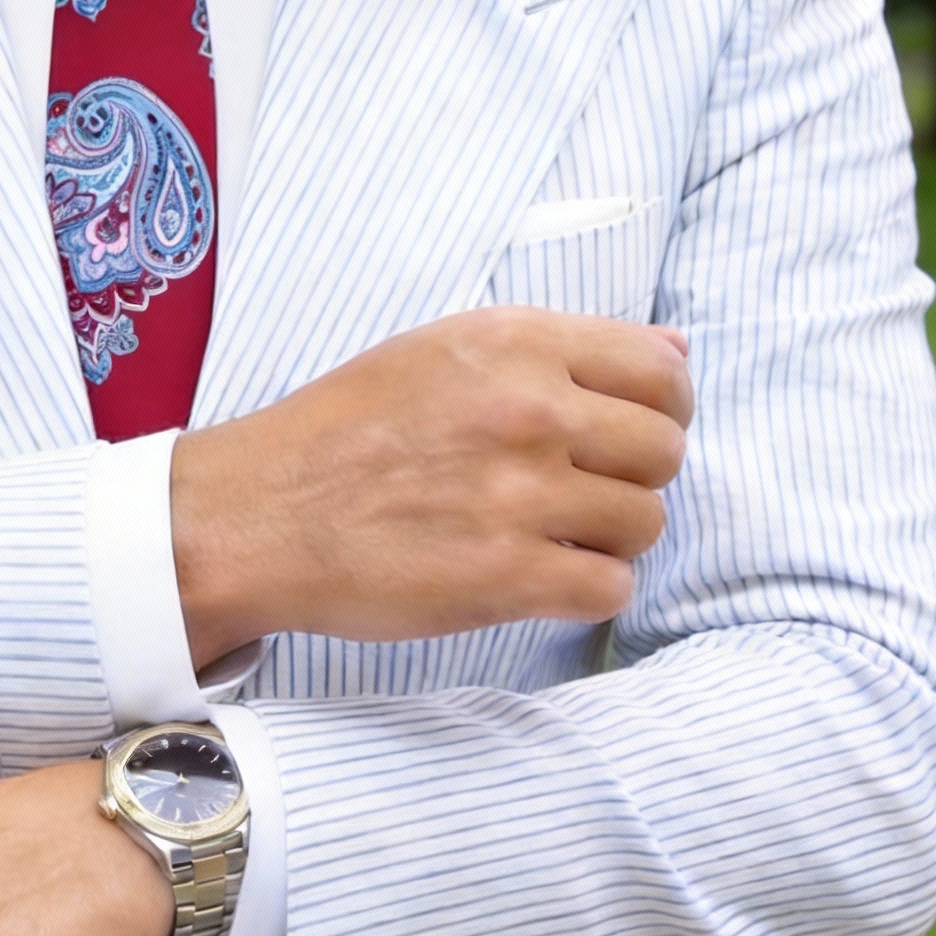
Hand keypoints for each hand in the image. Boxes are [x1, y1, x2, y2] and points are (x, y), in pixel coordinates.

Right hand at [173, 307, 693, 662]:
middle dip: (632, 476)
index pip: (662, 370)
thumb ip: (557, 348)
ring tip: (547, 536)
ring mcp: (521, 495)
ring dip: (608, 538)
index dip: (659, 409)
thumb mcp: (440, 352)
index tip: (621, 434)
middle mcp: (527, 410)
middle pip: (663, 450)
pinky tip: (537, 578)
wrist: (256, 515)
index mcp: (514, 344)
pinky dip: (585, 590)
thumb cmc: (340, 433)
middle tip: (576, 492)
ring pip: (645, 522)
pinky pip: (611, 589)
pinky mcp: (508, 576)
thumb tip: (678, 350)